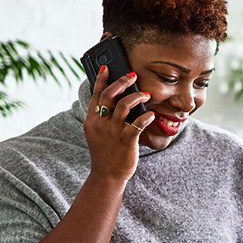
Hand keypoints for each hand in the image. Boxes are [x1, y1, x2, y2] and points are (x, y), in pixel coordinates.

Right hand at [84, 65, 154, 181]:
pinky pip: (139, 123)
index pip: (96, 94)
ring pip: (124, 105)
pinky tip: (151, 114)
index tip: (107, 67)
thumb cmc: (105, 152)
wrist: (107, 176)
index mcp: (91, 120)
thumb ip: (102, 117)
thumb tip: (116, 100)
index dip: (101, 79)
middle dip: (121, 82)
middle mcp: (100, 123)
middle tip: (132, 75)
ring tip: (146, 94)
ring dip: (137, 96)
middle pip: (109, 95)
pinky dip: (146, 116)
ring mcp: (113, 131)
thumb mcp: (97, 133)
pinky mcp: (126, 140)